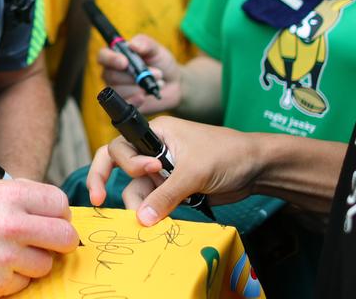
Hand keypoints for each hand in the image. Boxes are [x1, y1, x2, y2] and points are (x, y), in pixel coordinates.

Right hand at [0, 179, 78, 296]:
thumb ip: (23, 199)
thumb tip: (58, 213)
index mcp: (10, 195)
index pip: (60, 204)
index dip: (59, 213)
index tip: (52, 219)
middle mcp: (10, 225)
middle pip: (65, 237)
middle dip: (61, 240)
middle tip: (49, 241)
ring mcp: (4, 257)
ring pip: (46, 264)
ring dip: (35, 261)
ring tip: (10, 251)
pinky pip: (24, 283)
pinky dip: (15, 277)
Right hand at [84, 117, 260, 225]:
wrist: (256, 168)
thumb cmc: (226, 154)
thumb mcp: (193, 172)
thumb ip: (166, 195)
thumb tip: (141, 219)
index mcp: (156, 133)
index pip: (120, 145)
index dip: (120, 163)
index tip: (147, 174)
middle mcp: (154, 150)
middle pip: (121, 167)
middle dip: (112, 183)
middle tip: (99, 200)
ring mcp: (163, 171)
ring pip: (137, 189)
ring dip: (139, 204)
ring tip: (150, 221)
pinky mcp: (173, 188)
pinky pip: (153, 201)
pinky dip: (152, 212)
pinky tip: (156, 222)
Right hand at [97, 34, 181, 113]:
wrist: (173, 83)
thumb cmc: (161, 63)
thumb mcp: (156, 49)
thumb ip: (145, 43)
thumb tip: (132, 45)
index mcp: (116, 55)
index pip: (103, 56)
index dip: (111, 59)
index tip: (125, 62)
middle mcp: (113, 72)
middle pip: (111, 75)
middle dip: (134, 76)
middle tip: (156, 73)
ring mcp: (117, 89)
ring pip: (119, 90)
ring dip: (140, 87)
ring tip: (156, 83)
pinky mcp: (125, 103)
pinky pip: (124, 104)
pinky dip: (135, 100)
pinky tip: (145, 96)